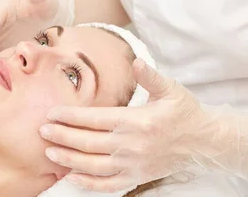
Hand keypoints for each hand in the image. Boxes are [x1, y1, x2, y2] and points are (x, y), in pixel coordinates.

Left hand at [39, 60, 247, 192]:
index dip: (71, 116)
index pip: (95, 119)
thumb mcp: (170, 89)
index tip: (52, 113)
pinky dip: (87, 184)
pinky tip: (72, 178)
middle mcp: (131, 146)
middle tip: (42, 131)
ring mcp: (133, 165)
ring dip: (68, 161)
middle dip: (62, 136)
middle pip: (88, 143)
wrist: (205, 142)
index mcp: (136, 121)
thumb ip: (150, 76)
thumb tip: (136, 62)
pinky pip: (107, 185)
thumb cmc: (185, 111)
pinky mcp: (137, 177)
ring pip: (93, 166)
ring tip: (49, 153)